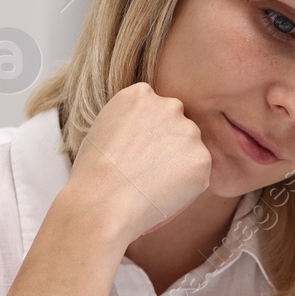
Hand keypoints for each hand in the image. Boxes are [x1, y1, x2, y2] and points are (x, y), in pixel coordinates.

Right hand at [65, 81, 211, 243]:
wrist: (102, 200)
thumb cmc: (92, 174)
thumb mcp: (103, 130)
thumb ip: (131, 123)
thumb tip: (143, 138)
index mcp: (141, 94)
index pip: (156, 111)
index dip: (148, 135)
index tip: (137, 153)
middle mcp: (169, 105)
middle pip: (178, 126)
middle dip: (169, 146)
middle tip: (148, 172)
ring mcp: (189, 131)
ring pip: (191, 151)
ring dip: (179, 167)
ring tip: (152, 185)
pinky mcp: (202, 158)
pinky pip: (200, 174)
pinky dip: (187, 187)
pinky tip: (163, 194)